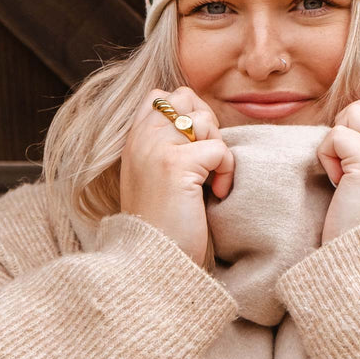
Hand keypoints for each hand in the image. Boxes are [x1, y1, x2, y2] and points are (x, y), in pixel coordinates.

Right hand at [119, 86, 234, 266]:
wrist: (154, 263)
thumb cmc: (163, 225)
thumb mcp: (155, 176)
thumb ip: (166, 145)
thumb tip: (201, 121)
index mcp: (133, 139)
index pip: (160, 95)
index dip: (186, 111)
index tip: (194, 146)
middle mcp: (140, 138)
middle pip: (185, 97)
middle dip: (205, 123)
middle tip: (206, 160)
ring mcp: (156, 148)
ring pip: (204, 119)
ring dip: (218, 148)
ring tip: (210, 180)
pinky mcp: (176, 164)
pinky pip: (219, 148)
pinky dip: (226, 171)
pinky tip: (216, 194)